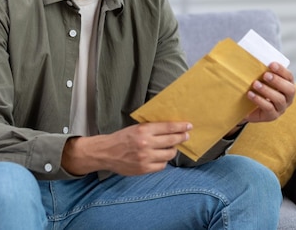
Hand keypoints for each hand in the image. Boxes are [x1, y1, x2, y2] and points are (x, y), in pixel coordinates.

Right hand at [61, 122, 191, 175]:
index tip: (189, 126)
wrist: (106, 152)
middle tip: (186, 136)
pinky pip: (162, 166)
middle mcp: (146, 143)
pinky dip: (163, 161)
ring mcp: (145, 157)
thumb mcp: (136, 128)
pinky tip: (161, 157)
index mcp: (143, 130)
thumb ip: (152, 128)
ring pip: (169, 154)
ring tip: (171, 148)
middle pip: (171, 141)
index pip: (168, 127)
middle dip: (181, 138)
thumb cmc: (122, 138)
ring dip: (172, 150)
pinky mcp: (144, 169)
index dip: (180, 126)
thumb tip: (172, 128)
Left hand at [244, 62, 294, 122]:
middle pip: (290, 89)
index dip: (282, 70)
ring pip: (279, 99)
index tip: (271, 64)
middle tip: (265, 75)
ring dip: (267, 90)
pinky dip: (259, 100)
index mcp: (287, 85)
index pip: (289, 76)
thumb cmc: (256, 89)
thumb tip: (250, 52)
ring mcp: (281, 108)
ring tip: (255, 84)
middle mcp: (288, 97)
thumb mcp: (260, 79)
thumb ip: (260, 70)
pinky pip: (269, 108)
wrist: (248, 108)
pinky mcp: (272, 116)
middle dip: (278, 81)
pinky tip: (250, 94)